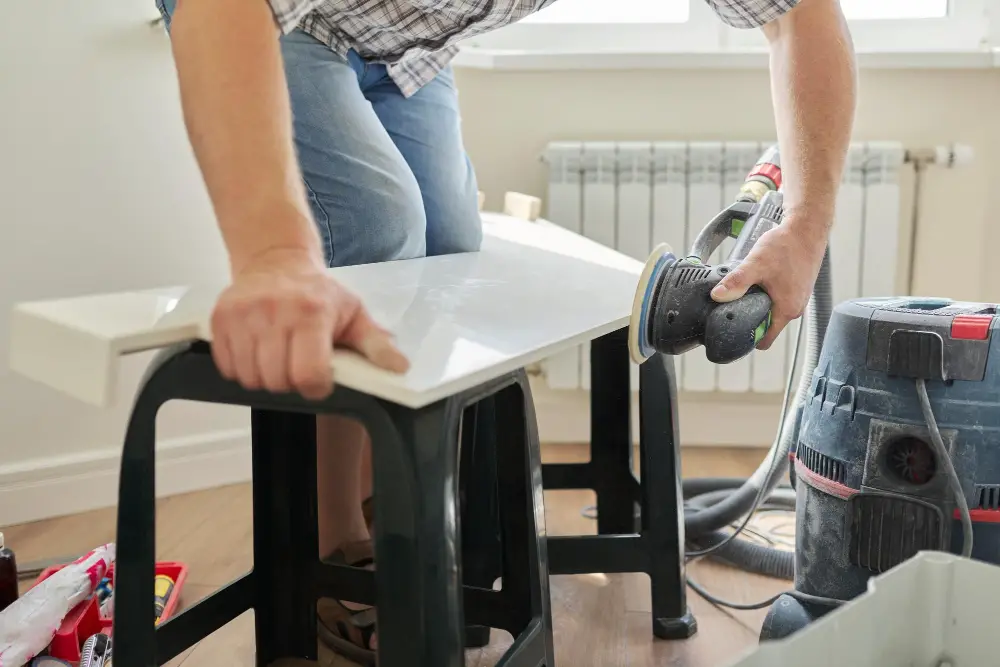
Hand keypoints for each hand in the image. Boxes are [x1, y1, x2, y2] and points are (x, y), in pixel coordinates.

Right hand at [210, 248, 408, 398]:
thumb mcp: (354, 314)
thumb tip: (399, 368)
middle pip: (278, 381)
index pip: (308, 374)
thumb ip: (376, 345)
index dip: (316, 386)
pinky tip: (257, 351)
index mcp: (312, 313)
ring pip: (251, 378)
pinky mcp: (220, 318)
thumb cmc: (317, 292)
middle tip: (297, 364)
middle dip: (291, 382)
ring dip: (265, 377)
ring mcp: (244, 315)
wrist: (276, 260)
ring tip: (277, 357)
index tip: (319, 379)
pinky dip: (241, 368)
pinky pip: (226, 367)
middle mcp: (275, 311)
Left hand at [710, 218, 826, 349]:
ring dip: (756, 304)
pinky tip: (756, 281)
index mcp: (787, 309)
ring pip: (770, 311)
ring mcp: (797, 298)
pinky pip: (777, 299)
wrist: (807, 227)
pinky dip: (765, 294)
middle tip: (731, 306)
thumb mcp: (756, 264)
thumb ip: (737, 282)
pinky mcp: (796, 288)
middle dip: (748, 319)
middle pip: (766, 326)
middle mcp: (794, 308)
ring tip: (743, 291)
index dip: (747, 339)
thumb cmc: (787, 245)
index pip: (765, 340)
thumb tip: (717, 296)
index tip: (730, 330)